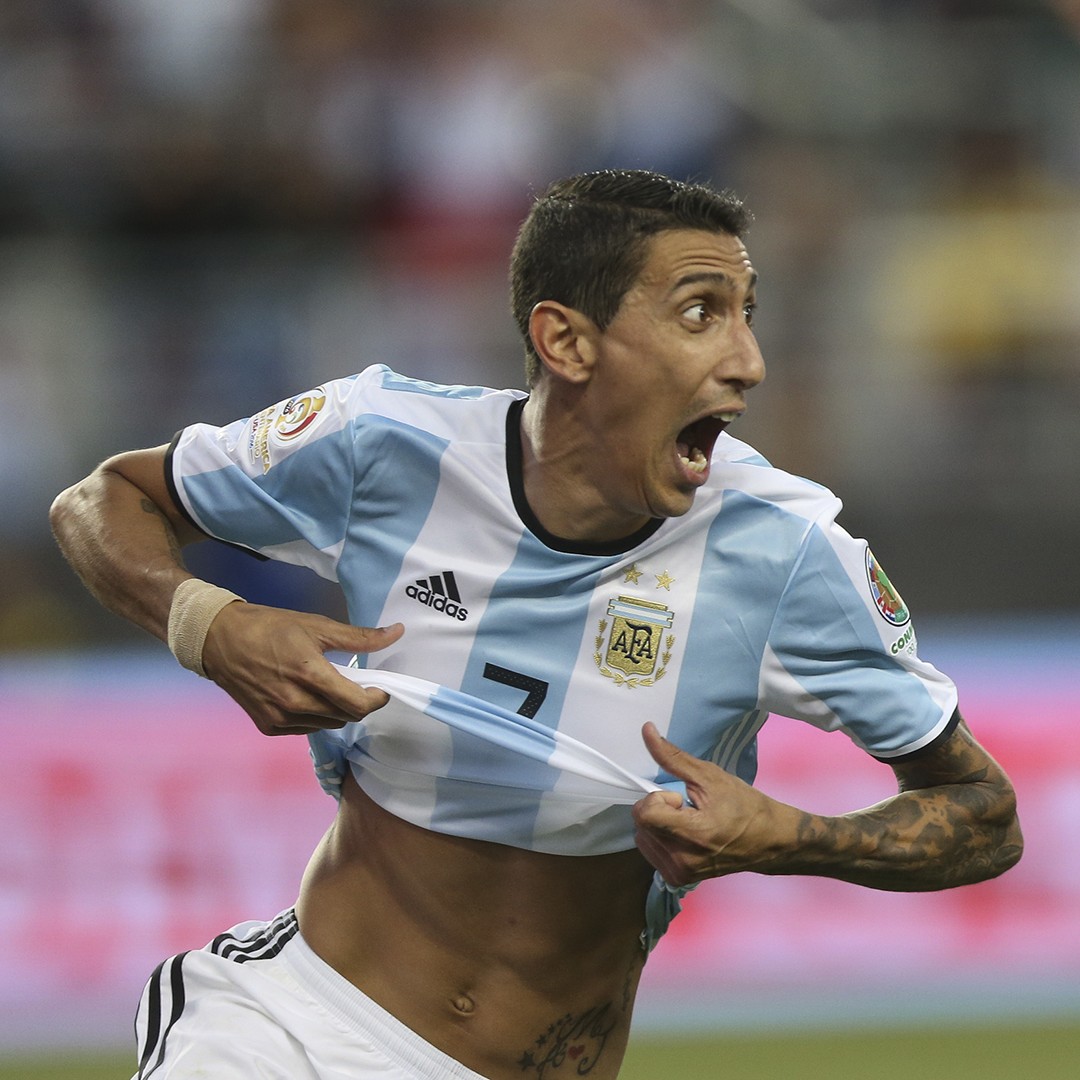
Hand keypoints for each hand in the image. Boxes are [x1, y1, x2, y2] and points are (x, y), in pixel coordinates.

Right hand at [201, 602, 404, 735]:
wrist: (219, 640)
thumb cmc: (270, 628)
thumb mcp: (317, 625)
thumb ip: (359, 637)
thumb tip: (396, 632)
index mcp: (309, 675)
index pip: (358, 704)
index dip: (377, 698)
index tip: (381, 687)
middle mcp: (295, 703)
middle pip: (346, 716)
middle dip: (358, 701)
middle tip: (355, 682)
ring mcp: (280, 718)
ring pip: (328, 724)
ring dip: (337, 709)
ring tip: (329, 685)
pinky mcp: (268, 727)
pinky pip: (307, 728)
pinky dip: (316, 715)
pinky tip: (307, 695)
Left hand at [632, 722, 791, 886]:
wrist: (768, 841)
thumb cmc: (743, 806)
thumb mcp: (710, 776)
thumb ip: (672, 757)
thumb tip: (646, 730)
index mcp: (692, 834)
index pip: (644, 814)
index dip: (658, 800)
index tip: (681, 798)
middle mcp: (682, 860)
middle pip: (641, 824)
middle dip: (658, 809)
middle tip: (688, 809)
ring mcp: (679, 874)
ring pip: (642, 837)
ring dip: (657, 824)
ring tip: (688, 823)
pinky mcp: (677, 880)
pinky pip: (650, 851)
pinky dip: (660, 838)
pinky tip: (684, 836)